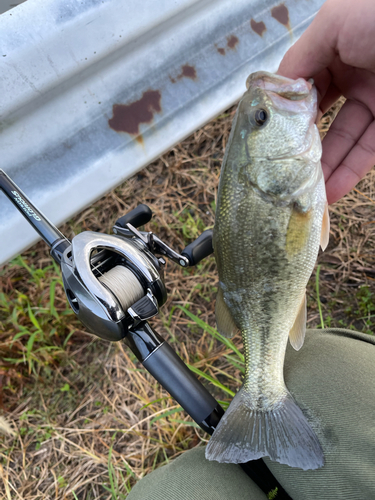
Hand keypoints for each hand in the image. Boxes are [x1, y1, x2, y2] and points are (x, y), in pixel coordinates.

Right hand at [278, 0, 374, 203]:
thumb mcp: (336, 23)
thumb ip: (300, 56)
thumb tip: (275, 92)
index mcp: (339, 47)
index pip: (304, 83)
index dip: (286, 108)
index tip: (269, 134)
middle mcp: (356, 74)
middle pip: (321, 117)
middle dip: (300, 143)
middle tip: (280, 168)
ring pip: (342, 139)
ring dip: (322, 166)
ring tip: (300, 191)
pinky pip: (368, 151)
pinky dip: (348, 173)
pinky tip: (329, 191)